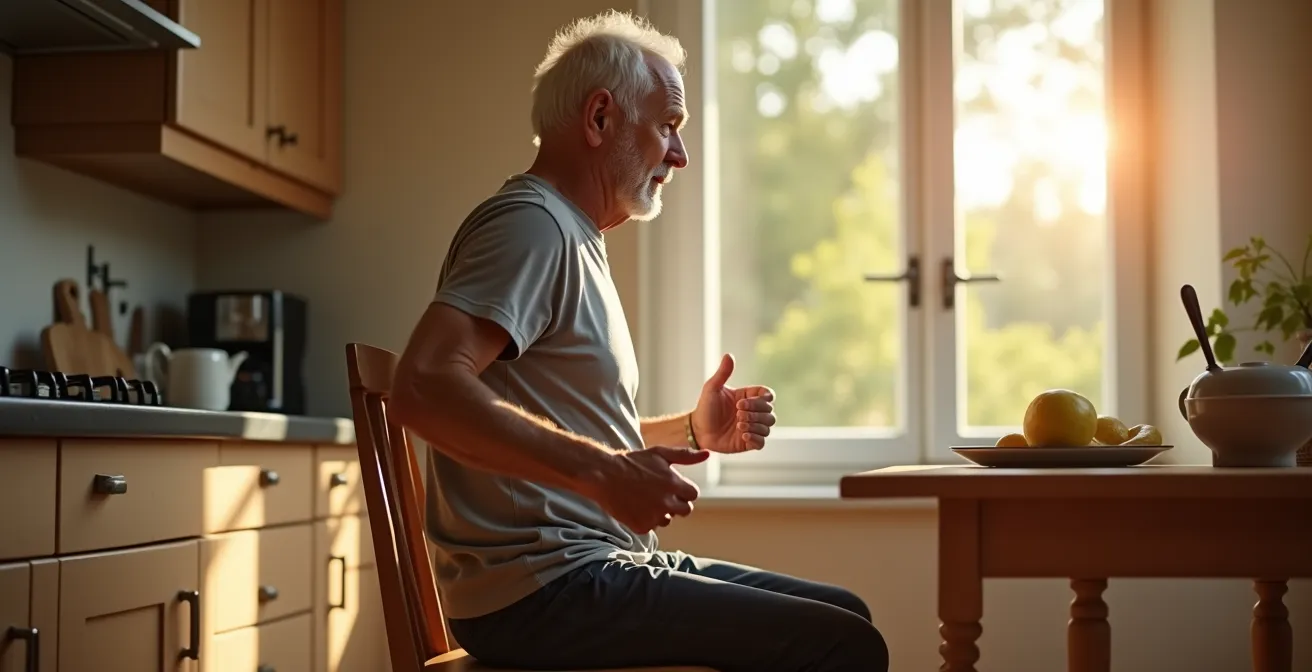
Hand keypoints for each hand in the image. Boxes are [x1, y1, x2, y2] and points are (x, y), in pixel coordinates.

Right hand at [593, 446, 708, 533]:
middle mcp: (667, 503)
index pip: (693, 495)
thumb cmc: (633, 462)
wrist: (604, 476)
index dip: (683, 490)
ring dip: (661, 512)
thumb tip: (708, 454)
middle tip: (659, 493)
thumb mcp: (660, 453)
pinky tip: (635, 506)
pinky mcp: (642, 527)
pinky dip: (645, 519)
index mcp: (675, 484)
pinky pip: (651, 527)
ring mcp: (654, 517)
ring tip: (644, 499)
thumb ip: (686, 456)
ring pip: (668, 520)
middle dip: (676, 503)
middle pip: (685, 510)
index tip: (671, 485)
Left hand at [691, 353, 775, 452]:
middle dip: (756, 412)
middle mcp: (752, 412)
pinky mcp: (748, 442)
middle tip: (738, 413)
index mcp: (748, 397)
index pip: (767, 395)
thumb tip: (729, 355)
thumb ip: (723, 373)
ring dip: (756, 424)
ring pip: (768, 426)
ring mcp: (752, 427)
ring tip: (739, 425)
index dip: (764, 397)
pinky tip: (743, 435)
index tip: (748, 399)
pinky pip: (762, 442)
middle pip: (769, 411)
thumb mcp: (712, 388)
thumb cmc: (705, 408)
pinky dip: (756, 438)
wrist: (697, 430)